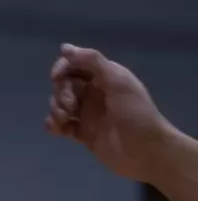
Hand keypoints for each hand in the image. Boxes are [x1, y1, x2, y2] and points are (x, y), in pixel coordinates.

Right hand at [47, 44, 174, 182]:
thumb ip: (92, 61)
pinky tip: (58, 130)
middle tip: (71, 106)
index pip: (75, 65)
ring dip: (56, 109)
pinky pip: (60, 124)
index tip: (56, 78)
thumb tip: (64, 48)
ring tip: (65, 120)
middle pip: (64, 84)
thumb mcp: (118, 81)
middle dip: (61, 93)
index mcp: (105, 78)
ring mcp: (88, 114)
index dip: (62, 68)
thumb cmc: (135, 114)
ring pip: (59, 104)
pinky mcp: (83, 133)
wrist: (147, 152)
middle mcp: (94, 93)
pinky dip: (54, 125)